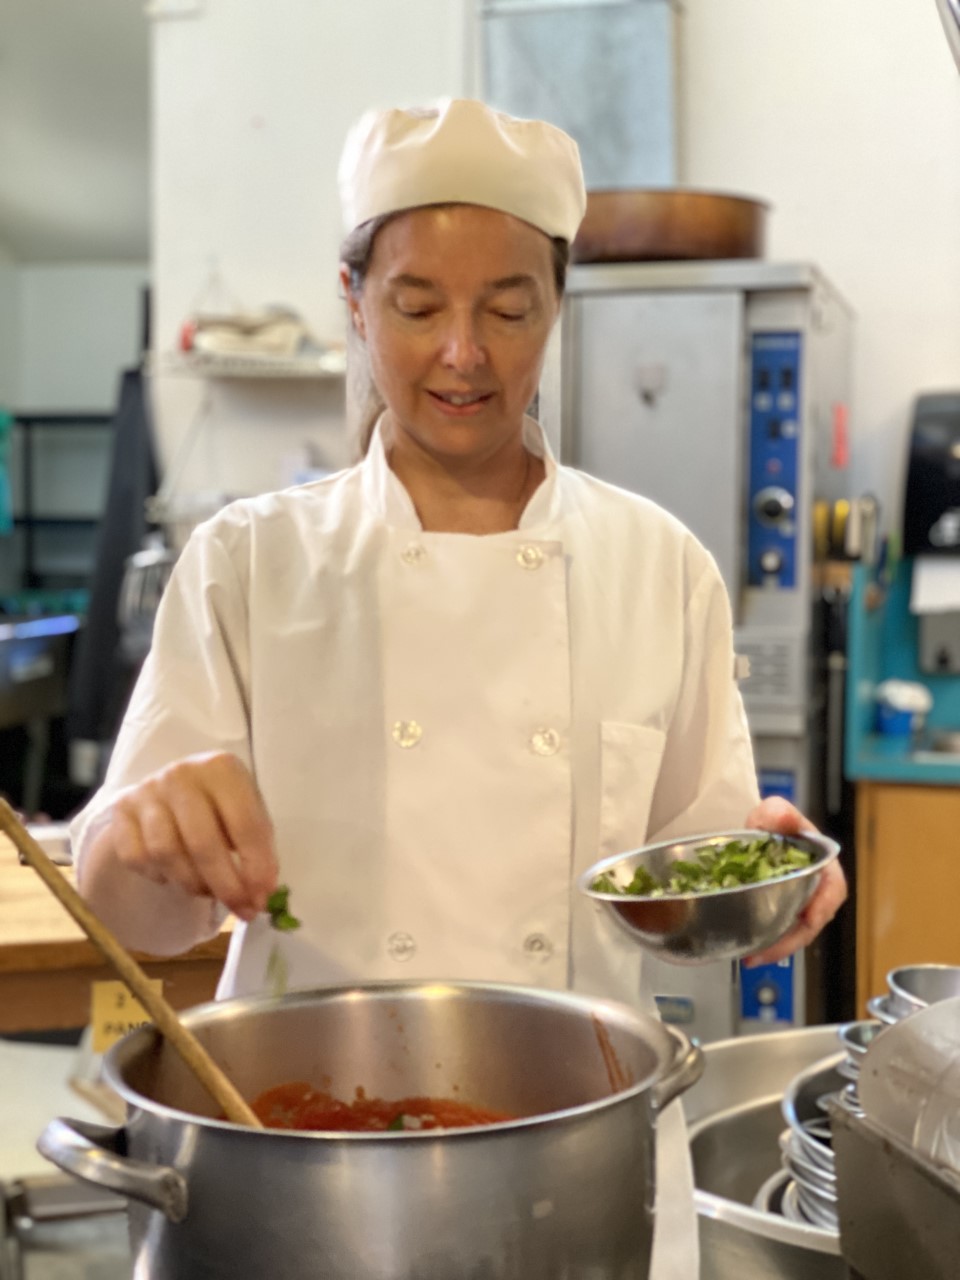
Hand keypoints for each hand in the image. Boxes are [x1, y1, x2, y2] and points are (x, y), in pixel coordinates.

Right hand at [108, 752, 277, 921]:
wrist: (173, 788)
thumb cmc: (220, 806)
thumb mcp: (246, 814)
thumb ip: (257, 850)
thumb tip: (262, 895)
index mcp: (221, 768)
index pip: (244, 823)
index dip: (256, 866)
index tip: (263, 897)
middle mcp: (182, 774)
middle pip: (202, 842)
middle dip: (225, 885)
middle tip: (241, 910)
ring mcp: (147, 790)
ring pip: (166, 853)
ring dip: (192, 883)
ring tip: (209, 891)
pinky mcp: (121, 809)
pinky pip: (136, 857)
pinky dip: (158, 876)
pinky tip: (175, 875)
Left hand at [741, 794, 846, 966]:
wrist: (756, 835)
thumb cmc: (772, 824)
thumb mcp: (773, 813)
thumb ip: (778, 812)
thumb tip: (784, 817)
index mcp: (822, 864)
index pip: (833, 888)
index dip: (824, 905)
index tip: (810, 918)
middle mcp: (816, 889)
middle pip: (813, 921)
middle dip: (792, 940)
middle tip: (767, 951)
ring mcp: (800, 904)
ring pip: (796, 933)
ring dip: (777, 948)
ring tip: (752, 958)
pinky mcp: (784, 914)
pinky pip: (781, 933)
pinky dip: (767, 945)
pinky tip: (748, 952)